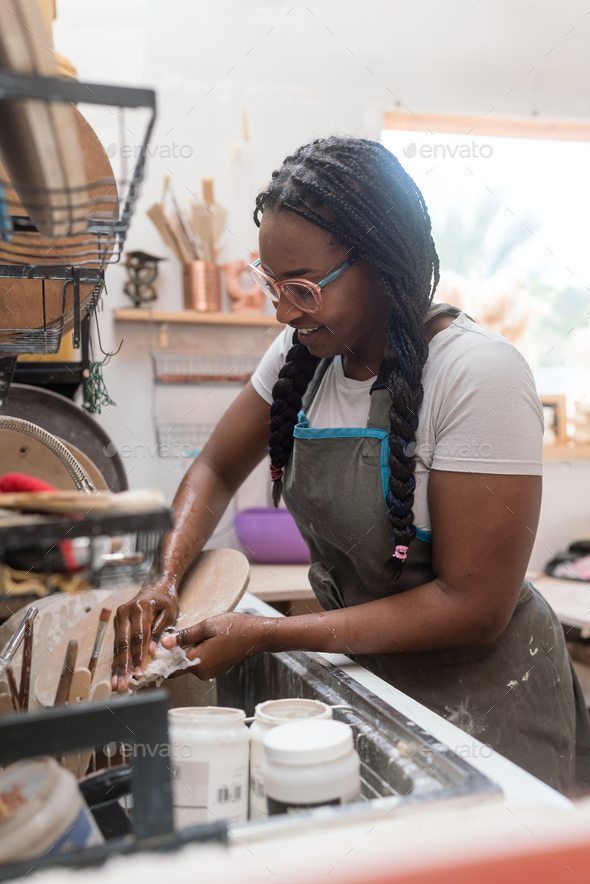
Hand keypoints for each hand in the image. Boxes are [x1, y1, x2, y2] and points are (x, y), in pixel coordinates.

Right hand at [112, 581, 179, 691]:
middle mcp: (125, 612)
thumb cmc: (166, 601)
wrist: (156, 587)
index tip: (140, 672)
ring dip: (118, 666)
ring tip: (116, 684)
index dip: (138, 656)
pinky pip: (117, 644)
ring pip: (118, 646)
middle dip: (124, 666)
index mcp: (140, 608)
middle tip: (123, 684)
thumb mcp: (169, 614)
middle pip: (124, 643)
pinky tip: (116, 674)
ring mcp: (119, 618)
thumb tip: (151, 653)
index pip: (139, 636)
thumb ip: (159, 632)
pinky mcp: (117, 624)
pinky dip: (117, 660)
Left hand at [161, 612, 278, 679]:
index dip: (162, 658)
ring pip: (188, 663)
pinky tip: (206, 640)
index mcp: (198, 662)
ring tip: (199, 634)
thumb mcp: (206, 626)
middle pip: (178, 666)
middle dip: (176, 653)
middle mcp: (202, 672)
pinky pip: (198, 663)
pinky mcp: (214, 669)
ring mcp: (209, 672)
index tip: (158, 648)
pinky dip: (197, 653)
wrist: (256, 635)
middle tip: (181, 634)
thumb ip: (184, 636)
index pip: (170, 667)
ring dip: (187, 651)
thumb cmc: (234, 628)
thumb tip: (164, 643)